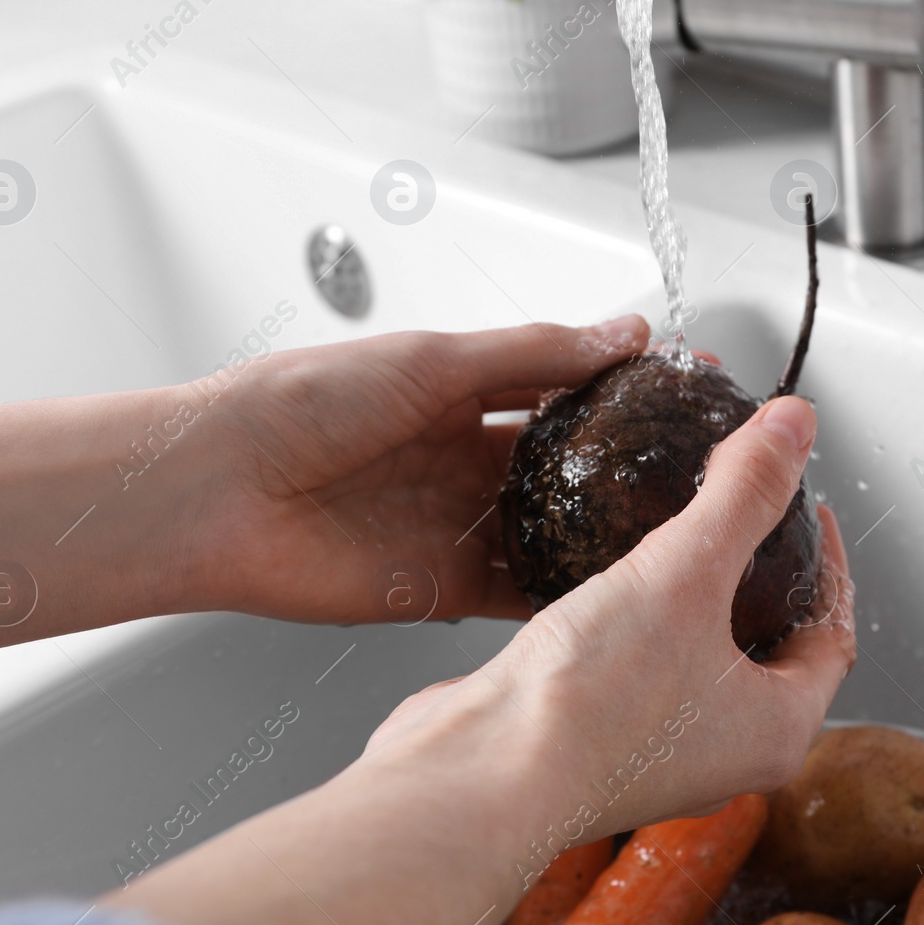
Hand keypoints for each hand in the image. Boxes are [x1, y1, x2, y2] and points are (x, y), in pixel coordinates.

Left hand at [193, 316, 649, 624]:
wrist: (218, 491)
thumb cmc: (298, 404)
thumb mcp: (431, 360)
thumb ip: (532, 353)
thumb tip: (622, 334)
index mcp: (457, 391)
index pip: (562, 384)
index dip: (625, 384)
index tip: (692, 381)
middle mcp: (461, 457)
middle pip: (566, 462)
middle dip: (630, 463)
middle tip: (706, 464)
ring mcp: (454, 523)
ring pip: (552, 528)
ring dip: (607, 530)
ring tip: (684, 528)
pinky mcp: (441, 586)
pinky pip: (518, 590)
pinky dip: (564, 590)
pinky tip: (618, 589)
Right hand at [372, 394, 855, 828]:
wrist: (482, 774)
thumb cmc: (590, 708)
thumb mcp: (684, 572)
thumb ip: (744, 494)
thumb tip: (795, 427)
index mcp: (776, 731)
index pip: (834, 635)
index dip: (829, 564)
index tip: (813, 511)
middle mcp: (724, 754)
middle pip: (771, 647)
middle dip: (765, 578)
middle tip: (751, 516)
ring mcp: (658, 752)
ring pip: (698, 656)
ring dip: (694, 595)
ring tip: (678, 533)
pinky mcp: (596, 738)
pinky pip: (636, 666)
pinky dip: (635, 617)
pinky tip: (607, 574)